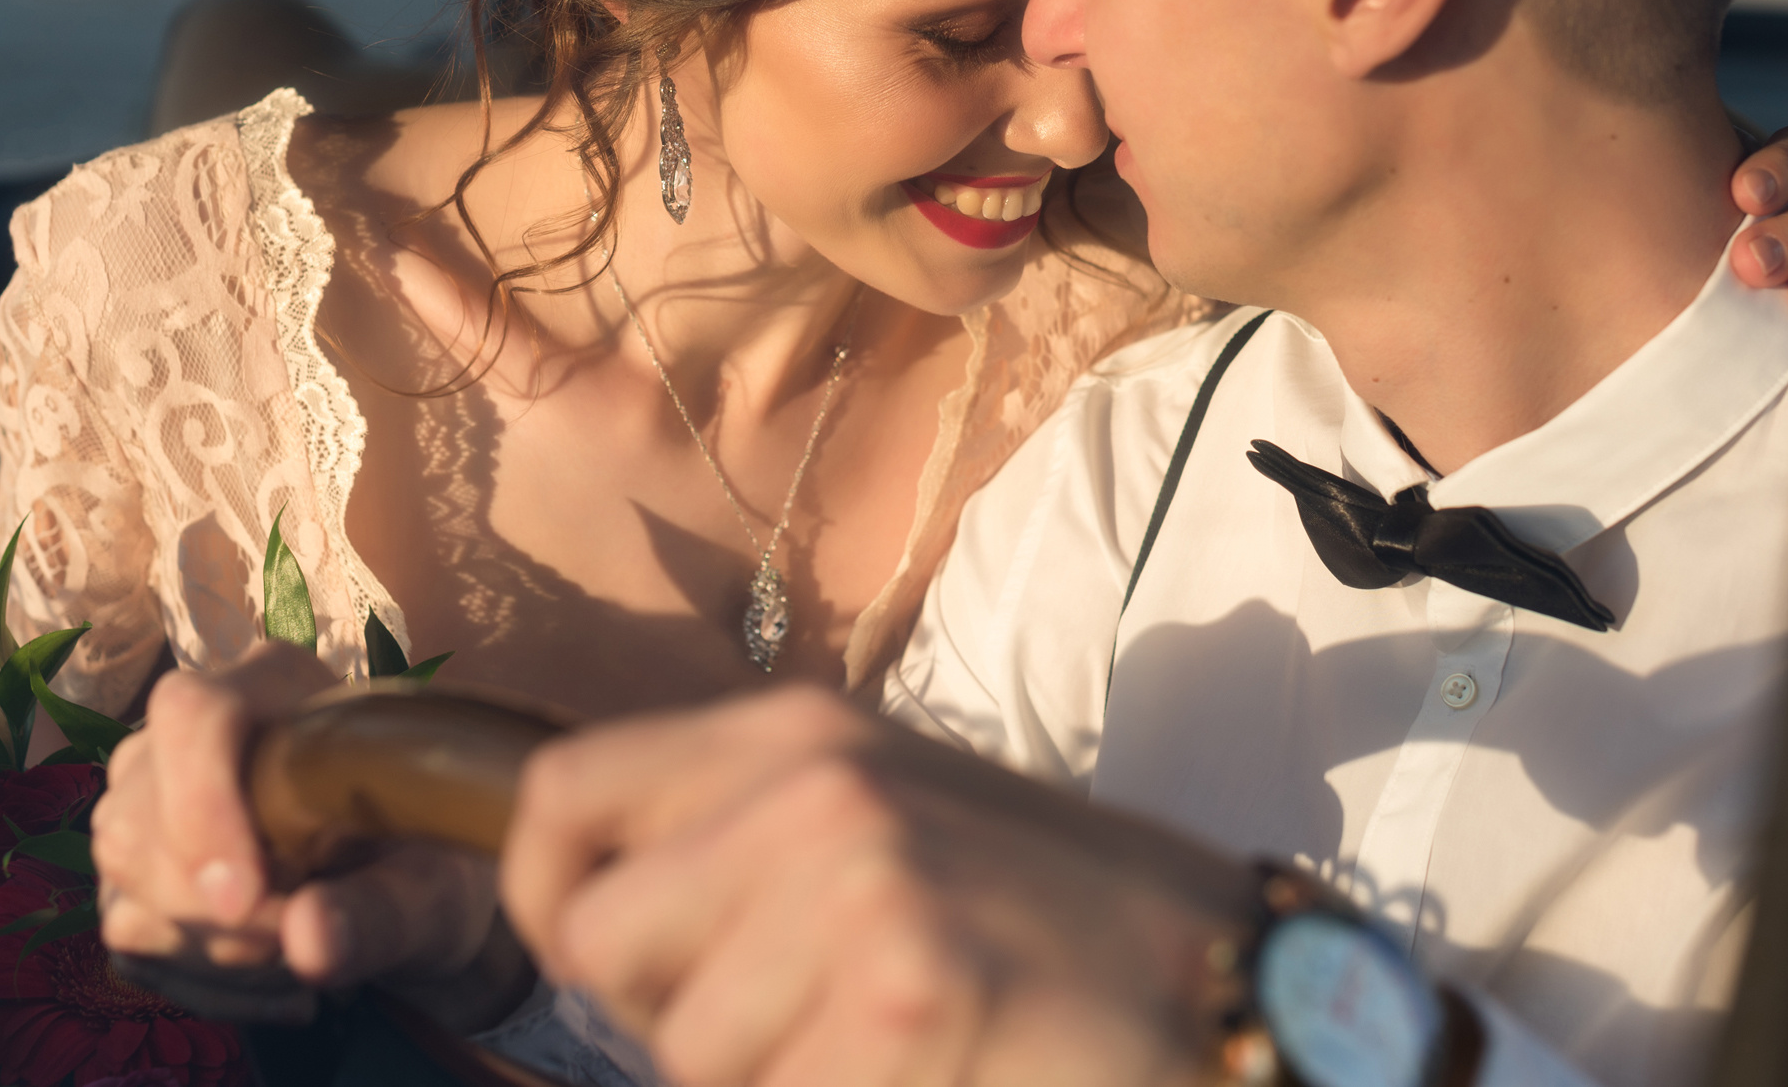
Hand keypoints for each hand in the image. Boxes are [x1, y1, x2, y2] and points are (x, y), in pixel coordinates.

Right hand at [92, 641, 499, 996]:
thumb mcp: (434, 888)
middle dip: (208, 904)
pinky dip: (195, 966)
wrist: (409, 891)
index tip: (243, 902)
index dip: (200, 806)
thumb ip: (379, 911)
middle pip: (140, 809)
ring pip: (125, 869)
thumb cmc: (428, 864)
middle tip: (296, 931)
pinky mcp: (136, 856)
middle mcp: (195, 727)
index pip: (194, 714)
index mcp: (279, 685)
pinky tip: (262, 960)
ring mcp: (150, 788)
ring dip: (207, 938)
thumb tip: (309, 939)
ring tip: (291, 939)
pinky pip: (128, 922)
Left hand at [502, 686, 1259, 1086]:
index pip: (564, 793)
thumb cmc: (1059, 920)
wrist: (1239, 983)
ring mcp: (858, 883)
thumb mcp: (895, 820)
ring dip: (766, 1082)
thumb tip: (593, 914)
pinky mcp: (901, 990)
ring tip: (888, 1046)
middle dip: (670, 1020)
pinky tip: (933, 1074)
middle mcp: (814, 786)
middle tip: (798, 1027)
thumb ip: (749, 837)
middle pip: (602, 945)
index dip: (547, 899)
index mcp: (800, 734)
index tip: (601, 964)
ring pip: (686, 1056)